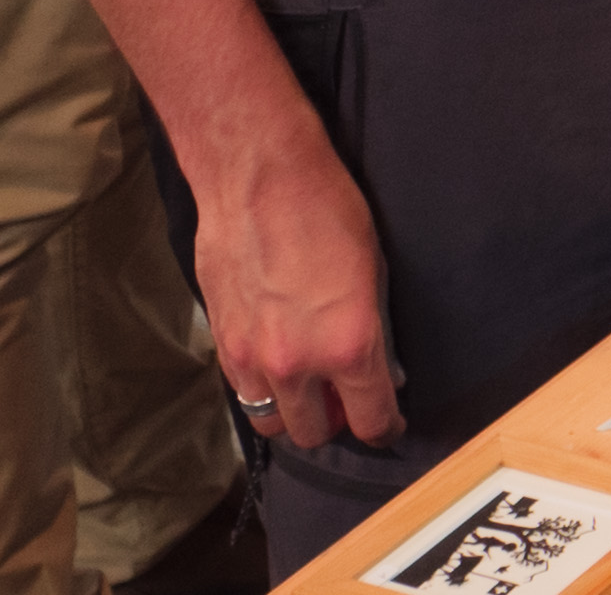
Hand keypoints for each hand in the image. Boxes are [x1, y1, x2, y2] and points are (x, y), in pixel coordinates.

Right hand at [196, 112, 401, 454]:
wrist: (257, 177)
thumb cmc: (328, 210)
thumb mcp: (376, 271)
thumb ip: (375, 333)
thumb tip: (382, 371)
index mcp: (348, 347)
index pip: (371, 420)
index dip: (386, 427)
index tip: (390, 423)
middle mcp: (296, 365)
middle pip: (316, 434)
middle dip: (337, 423)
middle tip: (347, 401)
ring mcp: (251, 359)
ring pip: (272, 424)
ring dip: (294, 414)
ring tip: (309, 389)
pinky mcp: (220, 344)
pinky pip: (243, 393)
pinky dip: (263, 391)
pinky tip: (277, 365)